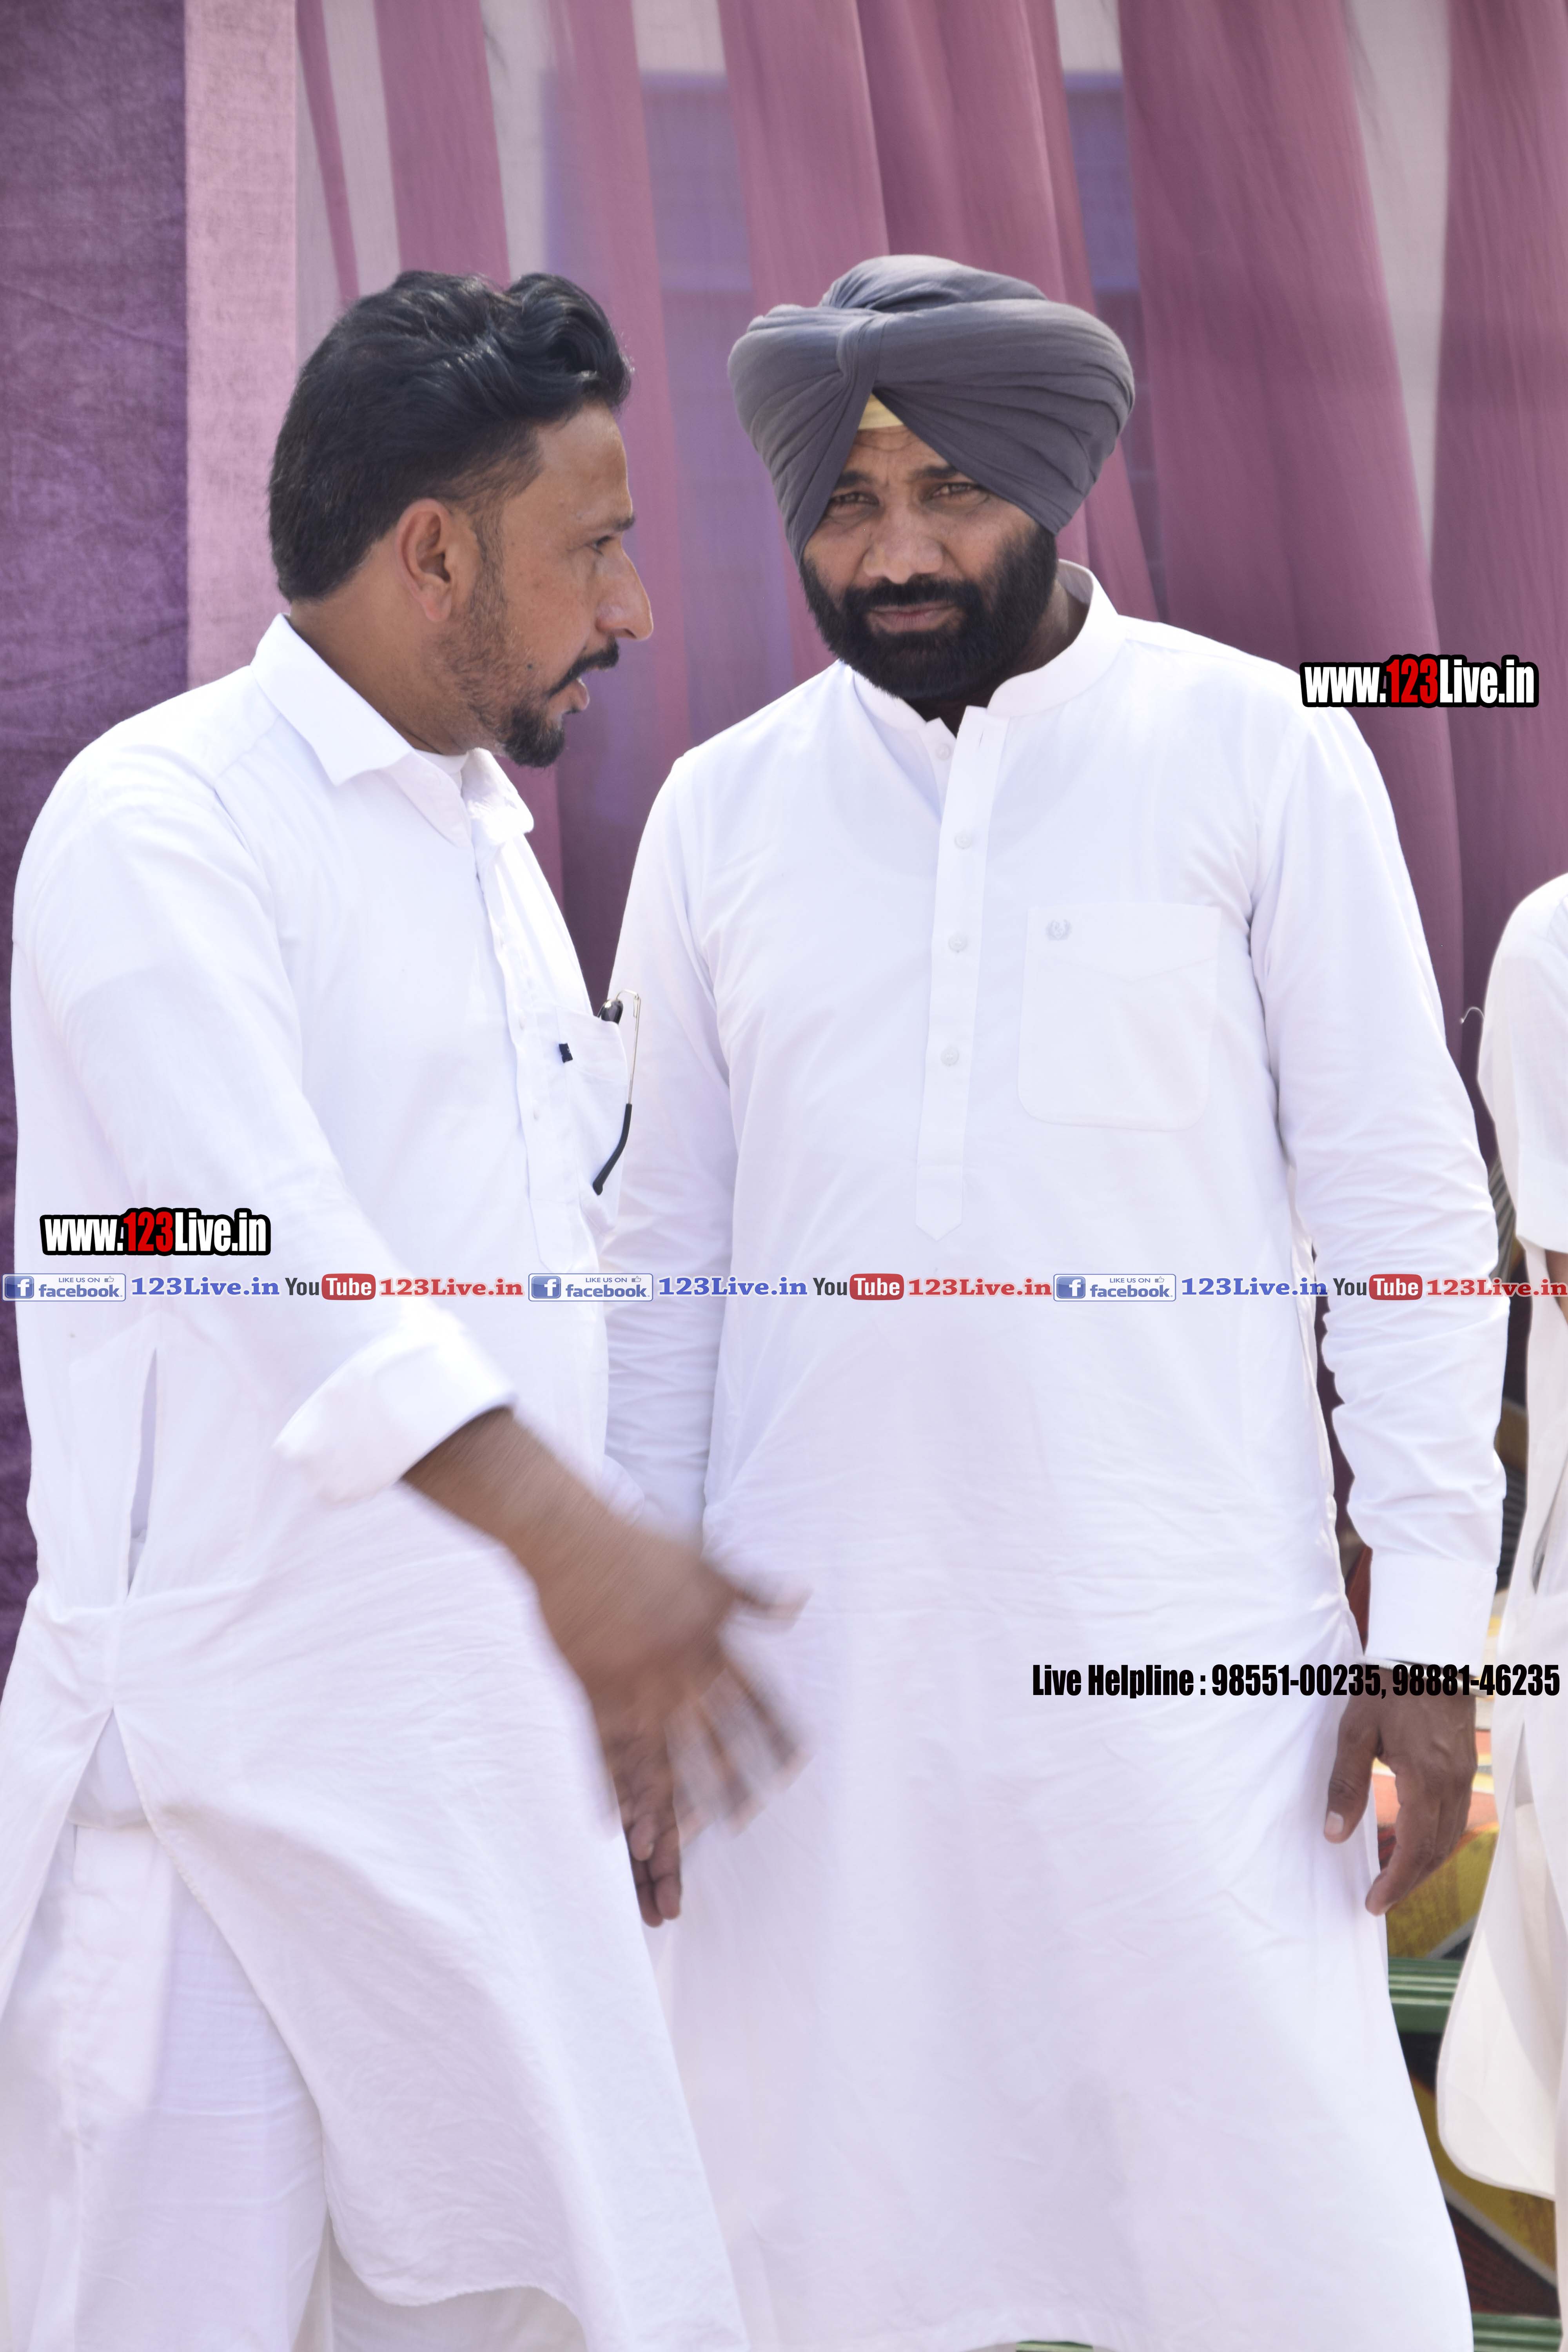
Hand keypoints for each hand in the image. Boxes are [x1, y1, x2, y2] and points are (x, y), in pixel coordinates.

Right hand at [405, 1412, 797, 1898]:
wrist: (572, 1538)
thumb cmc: (641, 1545)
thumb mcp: (708, 1562)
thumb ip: (752, 1592)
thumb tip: (799, 1601)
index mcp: (706, 1640)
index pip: (752, 1696)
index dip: (774, 1732)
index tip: (793, 1767)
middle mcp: (673, 1669)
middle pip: (710, 1736)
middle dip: (730, 1780)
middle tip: (747, 1819)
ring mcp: (630, 1684)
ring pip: (657, 1754)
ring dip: (674, 1801)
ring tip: (685, 1842)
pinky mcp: (589, 1689)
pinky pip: (601, 1751)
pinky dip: (608, 1789)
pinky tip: (613, 1826)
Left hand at [1323, 1687, 1475, 1914]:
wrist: (1425, 1652)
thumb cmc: (1386, 1688)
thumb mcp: (1355, 1733)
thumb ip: (1346, 1785)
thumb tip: (1333, 1834)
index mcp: (1425, 1780)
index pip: (1414, 1848)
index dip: (1395, 1881)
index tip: (1373, 1903)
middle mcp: (1452, 1784)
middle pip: (1436, 1850)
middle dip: (1408, 1880)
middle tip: (1380, 1899)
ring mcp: (1463, 1775)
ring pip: (1449, 1836)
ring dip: (1424, 1863)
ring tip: (1394, 1878)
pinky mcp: (1464, 1765)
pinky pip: (1455, 1816)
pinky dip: (1436, 1839)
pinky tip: (1416, 1842)